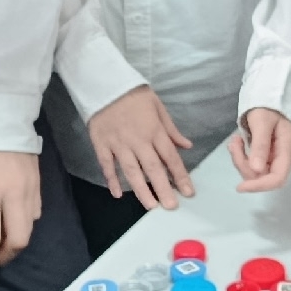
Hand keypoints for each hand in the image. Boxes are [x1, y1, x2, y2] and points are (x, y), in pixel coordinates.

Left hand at [0, 150, 40, 268]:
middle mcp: (13, 195)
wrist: (0, 115)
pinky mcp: (39, 184)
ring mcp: (30, 190)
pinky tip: (13, 222)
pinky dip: (24, 224)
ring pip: (30, 229)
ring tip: (1, 243)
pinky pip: (35, 213)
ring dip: (15, 242)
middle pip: (18, 241)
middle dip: (4, 257)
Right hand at [87, 87, 193, 210]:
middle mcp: (138, 140)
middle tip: (171, 207)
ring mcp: (119, 144)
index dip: (181, 176)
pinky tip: (117, 194)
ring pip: (131, 171)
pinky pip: (107, 165)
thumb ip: (171, 130)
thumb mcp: (158, 107)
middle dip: (163, 189)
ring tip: (151, 206)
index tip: (188, 192)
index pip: (170, 157)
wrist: (105, 84)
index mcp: (154, 131)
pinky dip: (112, 180)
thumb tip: (187, 146)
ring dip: (141, 190)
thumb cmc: (134, 95)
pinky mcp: (101, 144)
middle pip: (153, 169)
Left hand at [227, 108, 290, 193]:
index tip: (240, 187)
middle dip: (244, 165)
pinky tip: (237, 142)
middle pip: (263, 177)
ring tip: (235, 140)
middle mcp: (282, 159)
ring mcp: (273, 159)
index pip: (277, 178)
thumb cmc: (268, 107)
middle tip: (235, 144)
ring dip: (240, 159)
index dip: (259, 186)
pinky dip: (240, 156)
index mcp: (287, 151)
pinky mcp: (265, 157)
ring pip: (254, 172)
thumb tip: (256, 170)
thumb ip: (260, 145)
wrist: (269, 98)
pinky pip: (251, 165)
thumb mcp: (262, 122)